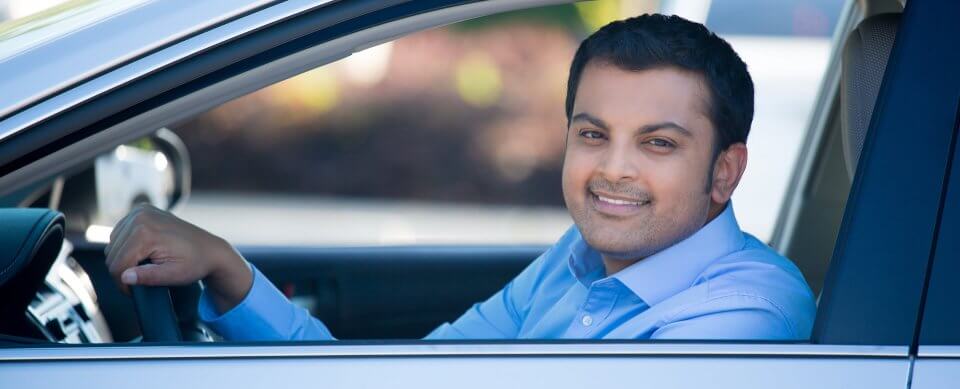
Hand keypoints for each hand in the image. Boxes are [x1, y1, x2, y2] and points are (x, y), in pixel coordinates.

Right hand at [104, 204, 252, 313]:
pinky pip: (120, 233)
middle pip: (112, 254)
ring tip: (143, 267)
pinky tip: (142, 253)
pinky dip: (126, 246)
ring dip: (123, 258)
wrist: (210, 250)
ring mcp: (141, 211)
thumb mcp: (173, 275)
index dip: (122, 283)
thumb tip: (125, 277)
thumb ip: (148, 276)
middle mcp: (140, 217)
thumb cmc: (195, 263)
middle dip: (122, 271)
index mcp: (146, 232)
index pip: (117, 264)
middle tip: (138, 282)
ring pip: (113, 244)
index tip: (133, 292)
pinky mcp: (142, 210)